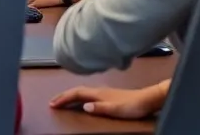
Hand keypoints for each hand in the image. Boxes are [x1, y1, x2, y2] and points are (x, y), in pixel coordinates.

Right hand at [50, 85, 165, 119]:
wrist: (147, 99)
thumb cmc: (132, 106)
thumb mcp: (116, 109)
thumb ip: (100, 108)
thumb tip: (84, 106)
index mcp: (98, 94)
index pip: (77, 94)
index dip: (64, 98)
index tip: (53, 104)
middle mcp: (99, 90)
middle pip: (77, 91)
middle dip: (63, 96)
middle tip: (52, 102)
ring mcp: (103, 91)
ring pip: (82, 91)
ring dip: (70, 95)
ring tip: (62, 100)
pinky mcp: (107, 94)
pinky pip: (87, 93)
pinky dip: (78, 96)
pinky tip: (81, 100)